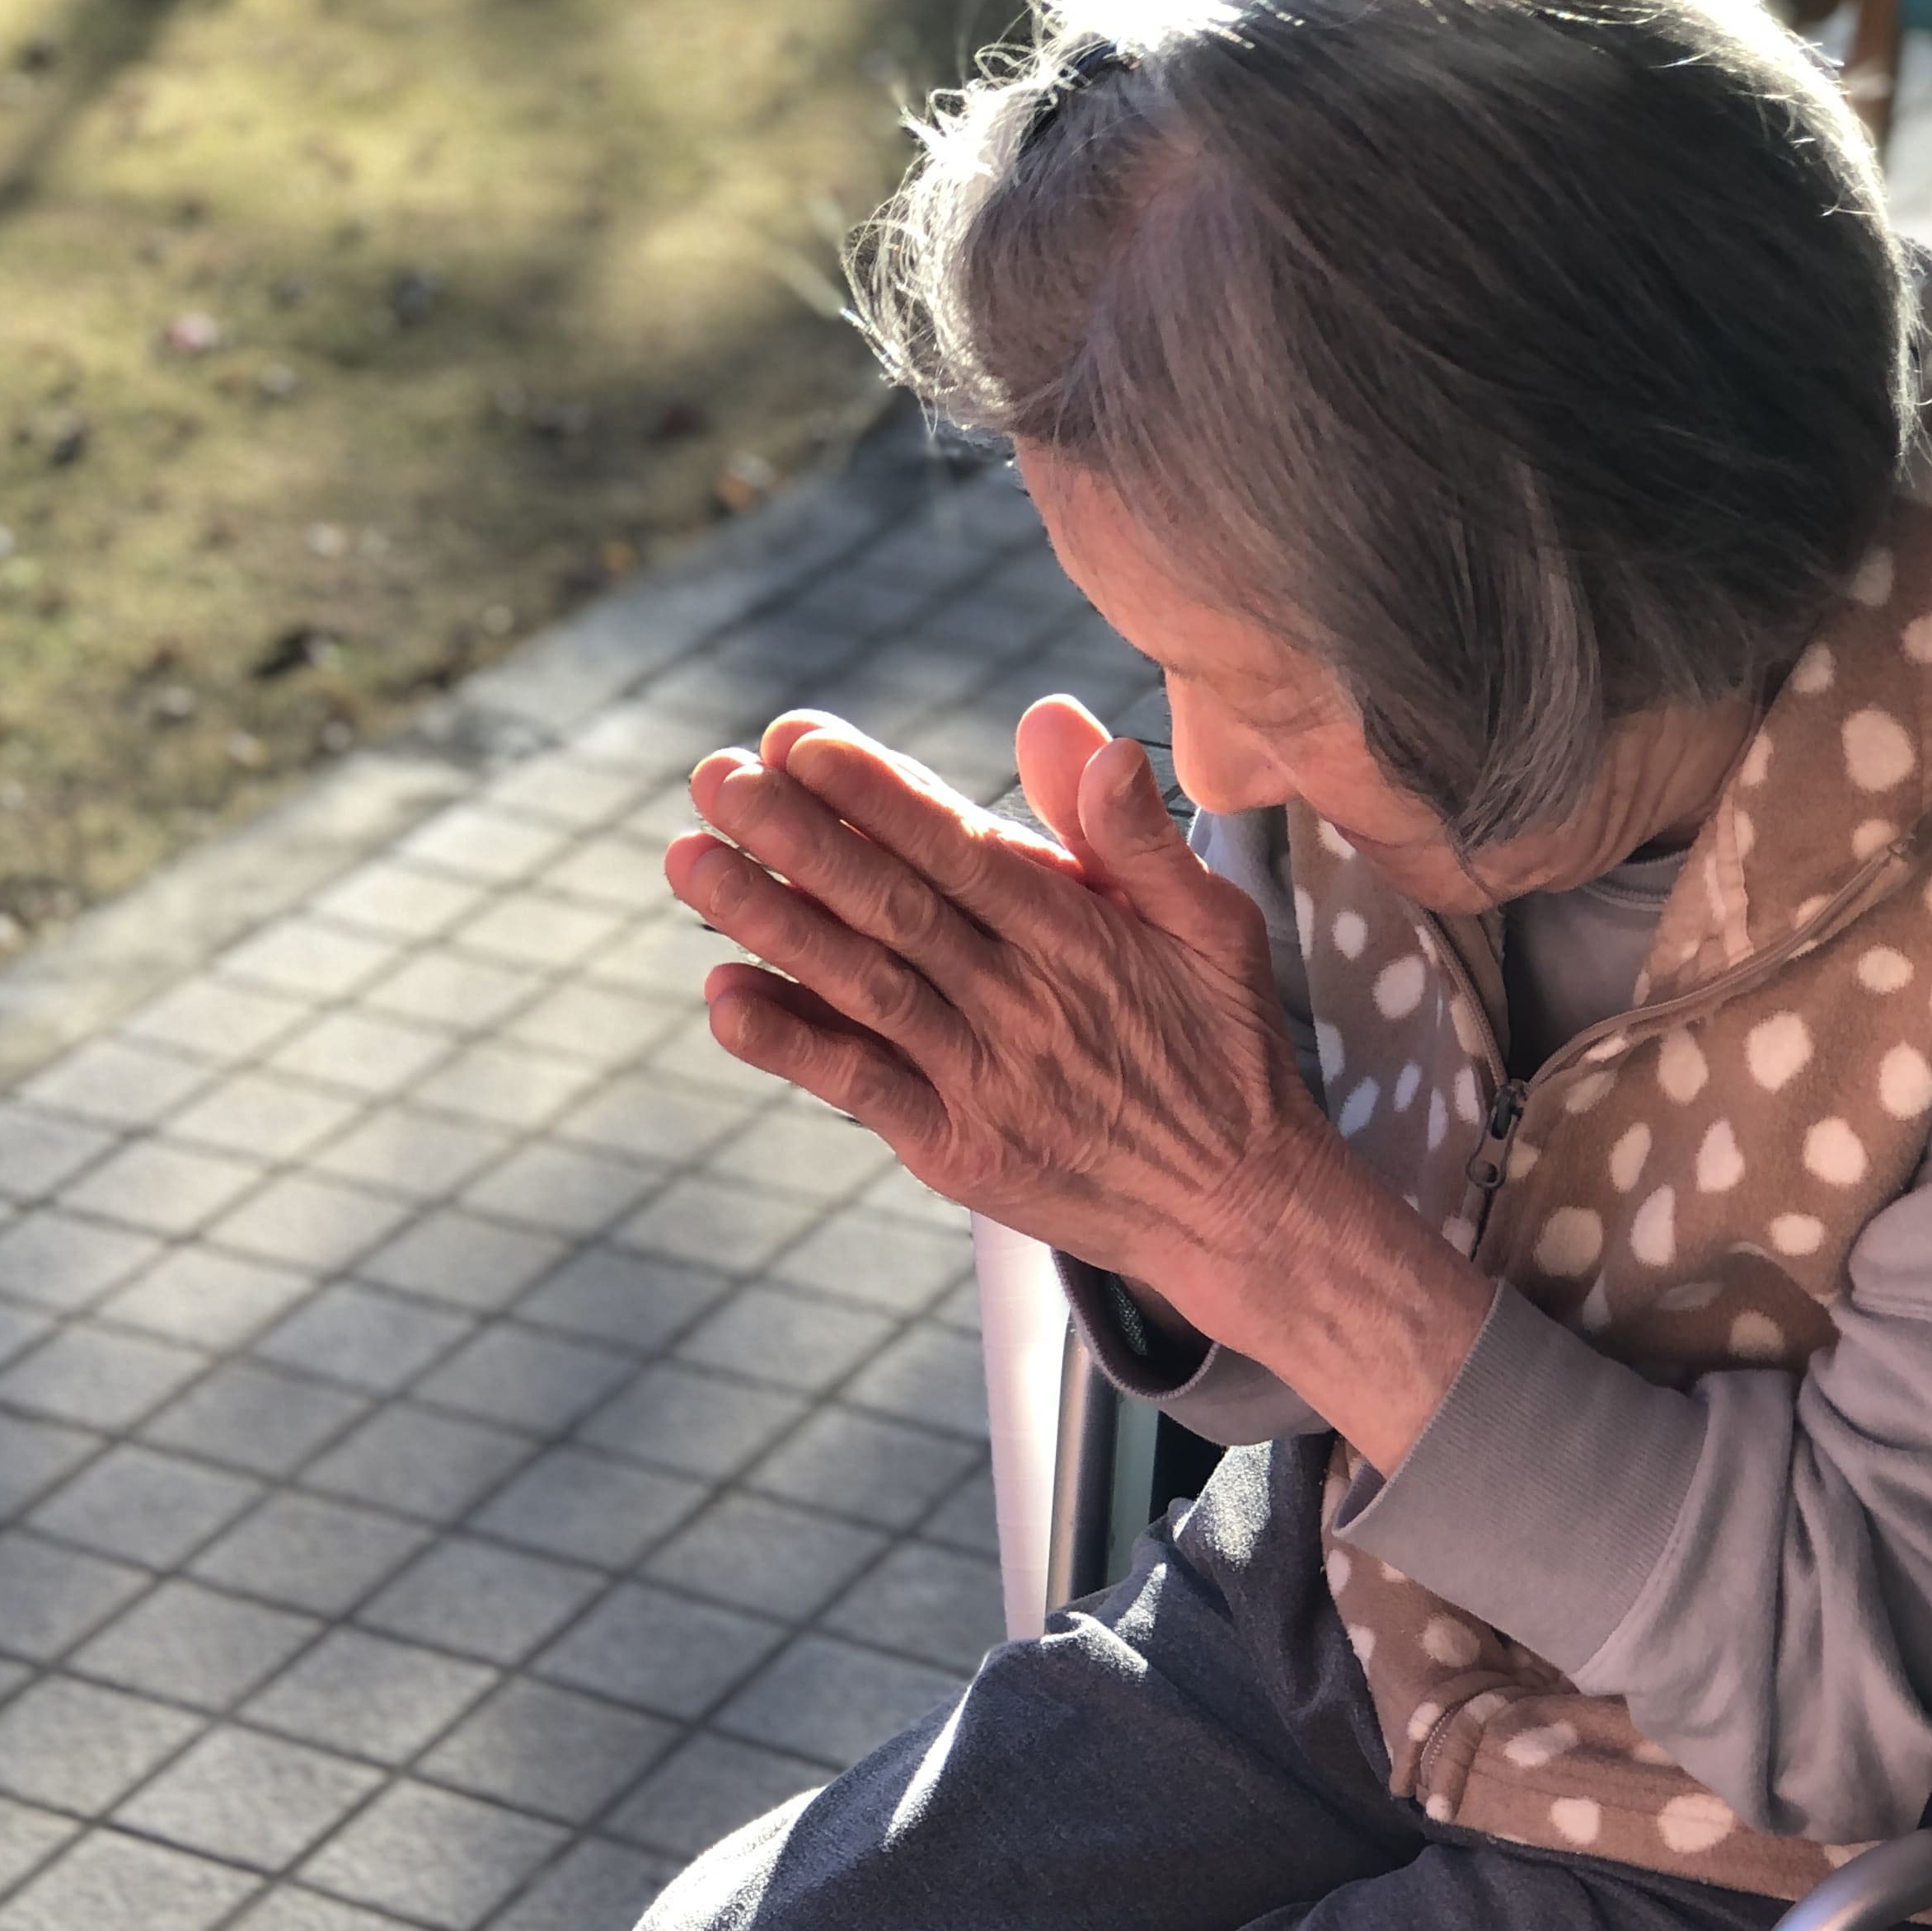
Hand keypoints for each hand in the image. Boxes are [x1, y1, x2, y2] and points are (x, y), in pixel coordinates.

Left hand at [664, 697, 1495, 1467]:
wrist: (1241, 1209)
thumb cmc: (1226, 1049)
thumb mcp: (1214, 923)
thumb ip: (1133, 830)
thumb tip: (1061, 721)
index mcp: (1078, 931)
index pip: (958, 845)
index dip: (873, 792)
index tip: (797, 740)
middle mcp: (1023, 998)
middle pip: (891, 904)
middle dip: (794, 836)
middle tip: (712, 777)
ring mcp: (984, 1078)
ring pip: (862, 984)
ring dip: (767, 922)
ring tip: (690, 861)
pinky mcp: (957, 1149)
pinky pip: (862, 1087)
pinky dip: (791, 1045)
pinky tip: (722, 998)